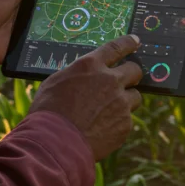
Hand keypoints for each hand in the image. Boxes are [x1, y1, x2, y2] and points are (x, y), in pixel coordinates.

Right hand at [29, 35, 143, 160]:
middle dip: (132, 75)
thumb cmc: (48, 112)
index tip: (136, 42)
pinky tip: (101, 129)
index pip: (117, 47)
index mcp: (90, 66)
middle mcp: (110, 80)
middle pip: (135, 70)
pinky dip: (117, 123)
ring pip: (135, 96)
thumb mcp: (56, 82)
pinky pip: (127, 119)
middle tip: (124, 82)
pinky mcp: (125, 124)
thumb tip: (85, 74)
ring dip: (125, 100)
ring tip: (107, 111)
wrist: (55, 143)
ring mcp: (120, 103)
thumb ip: (77, 74)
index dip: (128, 43)